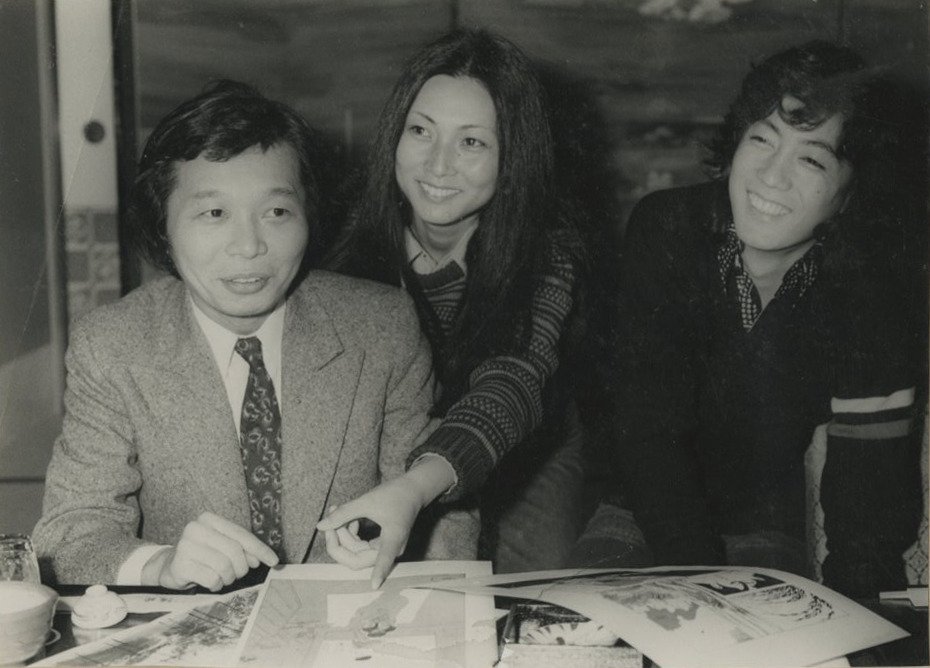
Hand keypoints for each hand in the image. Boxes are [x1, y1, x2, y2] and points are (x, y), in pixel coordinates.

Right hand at [142, 512, 278, 590]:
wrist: (171, 567)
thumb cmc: (204, 555)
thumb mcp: (224, 546)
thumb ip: (243, 549)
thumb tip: (260, 560)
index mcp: (209, 519)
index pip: (241, 535)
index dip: (260, 550)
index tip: (274, 562)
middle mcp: (196, 528)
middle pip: (234, 551)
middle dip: (241, 567)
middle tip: (238, 574)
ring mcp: (185, 546)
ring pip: (224, 566)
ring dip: (228, 578)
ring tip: (222, 578)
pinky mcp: (180, 565)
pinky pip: (211, 578)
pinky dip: (216, 584)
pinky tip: (211, 582)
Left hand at [316, 456, 454, 587]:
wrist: (413, 490)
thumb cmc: (394, 494)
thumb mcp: (367, 501)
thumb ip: (343, 514)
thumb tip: (320, 526)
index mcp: (393, 539)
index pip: (384, 559)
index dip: (379, 572)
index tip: (374, 586)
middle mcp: (391, 549)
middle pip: (357, 557)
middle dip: (340, 539)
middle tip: (331, 517)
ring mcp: (385, 548)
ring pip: (355, 550)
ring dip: (343, 533)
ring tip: (336, 509)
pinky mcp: (381, 544)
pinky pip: (359, 545)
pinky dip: (350, 532)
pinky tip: (348, 517)